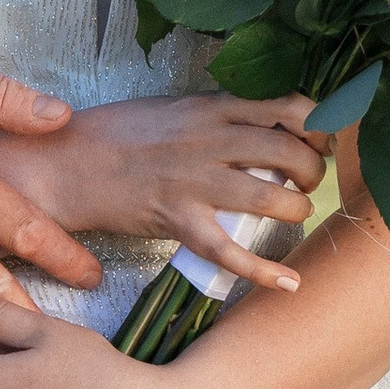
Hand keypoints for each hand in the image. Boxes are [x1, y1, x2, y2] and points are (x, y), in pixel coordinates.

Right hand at [0, 93, 326, 297]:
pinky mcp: (177, 221)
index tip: (322, 140)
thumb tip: (271, 125)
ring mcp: (193, 181)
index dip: (319, 126)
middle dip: (313, 173)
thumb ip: (222, 114)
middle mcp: (208, 139)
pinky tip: (290, 282)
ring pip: (272, 199)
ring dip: (296, 211)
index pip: (289, 106)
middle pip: (291, 154)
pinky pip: (231, 252)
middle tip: (308, 183)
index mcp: (210, 105)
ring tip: (293, 213)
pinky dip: (266, 271)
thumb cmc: (120, 134)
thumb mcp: (176, 108)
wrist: (67, 163)